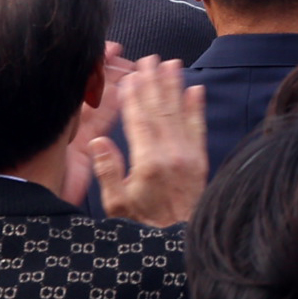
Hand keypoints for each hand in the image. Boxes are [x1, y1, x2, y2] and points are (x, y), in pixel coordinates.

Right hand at [88, 58, 206, 226]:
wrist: (180, 239)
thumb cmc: (143, 223)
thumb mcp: (116, 203)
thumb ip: (108, 170)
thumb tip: (98, 140)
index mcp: (148, 162)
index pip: (139, 120)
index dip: (134, 96)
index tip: (130, 75)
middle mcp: (171, 153)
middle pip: (160, 110)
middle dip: (154, 82)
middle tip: (150, 59)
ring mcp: (188, 155)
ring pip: (180, 113)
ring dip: (175, 86)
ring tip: (172, 64)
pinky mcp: (200, 160)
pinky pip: (199, 128)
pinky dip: (197, 107)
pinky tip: (196, 89)